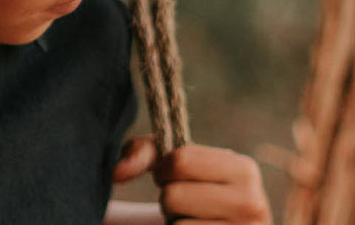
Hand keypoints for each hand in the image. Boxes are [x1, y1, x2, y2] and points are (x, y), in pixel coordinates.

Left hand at [113, 135, 272, 223]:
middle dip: (168, 200)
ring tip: (193, 220)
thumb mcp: (176, 163)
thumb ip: (143, 153)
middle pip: (173, 196)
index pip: (180, 160)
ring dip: (175, 223)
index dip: (163, 169)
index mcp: (244, 169)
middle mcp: (253, 204)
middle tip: (185, 204)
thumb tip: (116, 172)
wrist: (227, 223)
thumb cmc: (197, 188)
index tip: (169, 176)